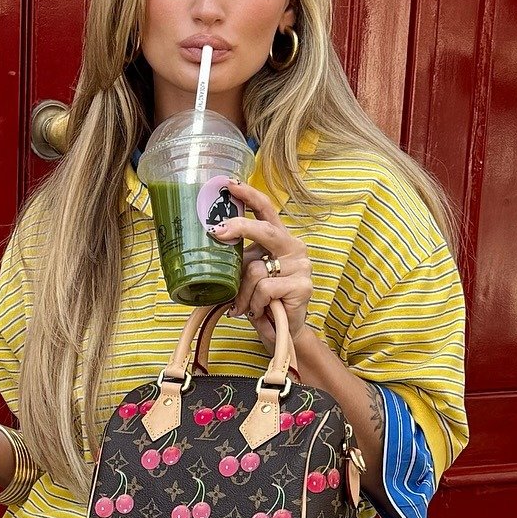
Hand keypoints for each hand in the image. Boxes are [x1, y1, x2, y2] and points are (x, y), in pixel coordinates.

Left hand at [210, 178, 313, 347]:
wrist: (280, 333)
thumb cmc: (262, 302)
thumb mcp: (248, 274)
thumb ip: (239, 258)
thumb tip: (213, 239)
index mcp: (280, 239)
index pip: (267, 210)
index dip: (249, 196)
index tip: (230, 184)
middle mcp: (294, 247)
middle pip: (264, 230)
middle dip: (240, 228)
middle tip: (217, 232)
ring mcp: (301, 265)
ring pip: (256, 270)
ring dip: (243, 293)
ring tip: (244, 307)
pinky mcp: (303, 285)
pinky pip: (265, 289)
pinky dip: (254, 303)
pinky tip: (260, 311)